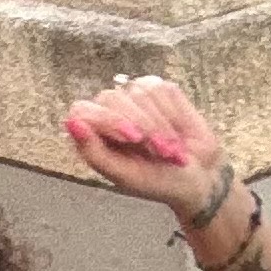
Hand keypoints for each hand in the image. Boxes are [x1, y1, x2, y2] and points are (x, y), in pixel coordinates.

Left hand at [63, 76, 231, 221]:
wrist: (199, 178)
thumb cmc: (159, 182)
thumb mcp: (125, 175)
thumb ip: (94, 152)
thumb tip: (70, 122)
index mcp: (96, 133)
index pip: (83, 109)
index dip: (108, 120)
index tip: (132, 138)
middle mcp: (112, 110)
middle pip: (112, 98)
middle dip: (140, 126)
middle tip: (158, 152)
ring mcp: (135, 97)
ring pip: (139, 93)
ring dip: (160, 125)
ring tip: (169, 149)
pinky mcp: (160, 89)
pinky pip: (160, 89)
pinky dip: (172, 114)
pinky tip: (177, 132)